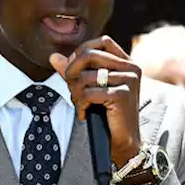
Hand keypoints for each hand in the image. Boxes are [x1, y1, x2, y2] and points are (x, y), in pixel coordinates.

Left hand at [49, 36, 142, 166]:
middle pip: (90, 54)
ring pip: (85, 76)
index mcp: (127, 63)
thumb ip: (74, 71)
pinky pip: (88, 93)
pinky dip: (80, 105)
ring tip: (80, 105)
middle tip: (72, 90)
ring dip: (75, 93)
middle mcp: (131, 68)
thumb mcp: (90, 88)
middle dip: (72, 72)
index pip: (102, 41)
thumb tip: (54, 57)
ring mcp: (128, 81)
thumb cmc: (107, 115)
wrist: (123, 142)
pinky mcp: (122, 95)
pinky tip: (84, 114)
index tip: (73, 71)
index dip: (82, 53)